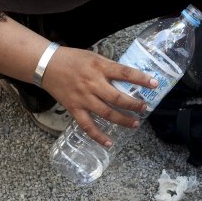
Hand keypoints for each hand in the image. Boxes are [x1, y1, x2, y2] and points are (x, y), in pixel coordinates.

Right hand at [40, 47, 154, 145]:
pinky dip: (98, 136)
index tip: (155, 84)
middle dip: (134, 104)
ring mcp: (83, 98)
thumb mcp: (94, 57)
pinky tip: (109, 143)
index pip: (125, 73)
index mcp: (99, 67)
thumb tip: (128, 78)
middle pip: (117, 97)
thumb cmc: (72, 59)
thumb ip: (109, 68)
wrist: (47, 65)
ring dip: (122, 120)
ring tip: (135, 124)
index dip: (141, 79)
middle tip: (145, 108)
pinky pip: (87, 126)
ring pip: (106, 113)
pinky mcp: (74, 109)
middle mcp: (93, 84)